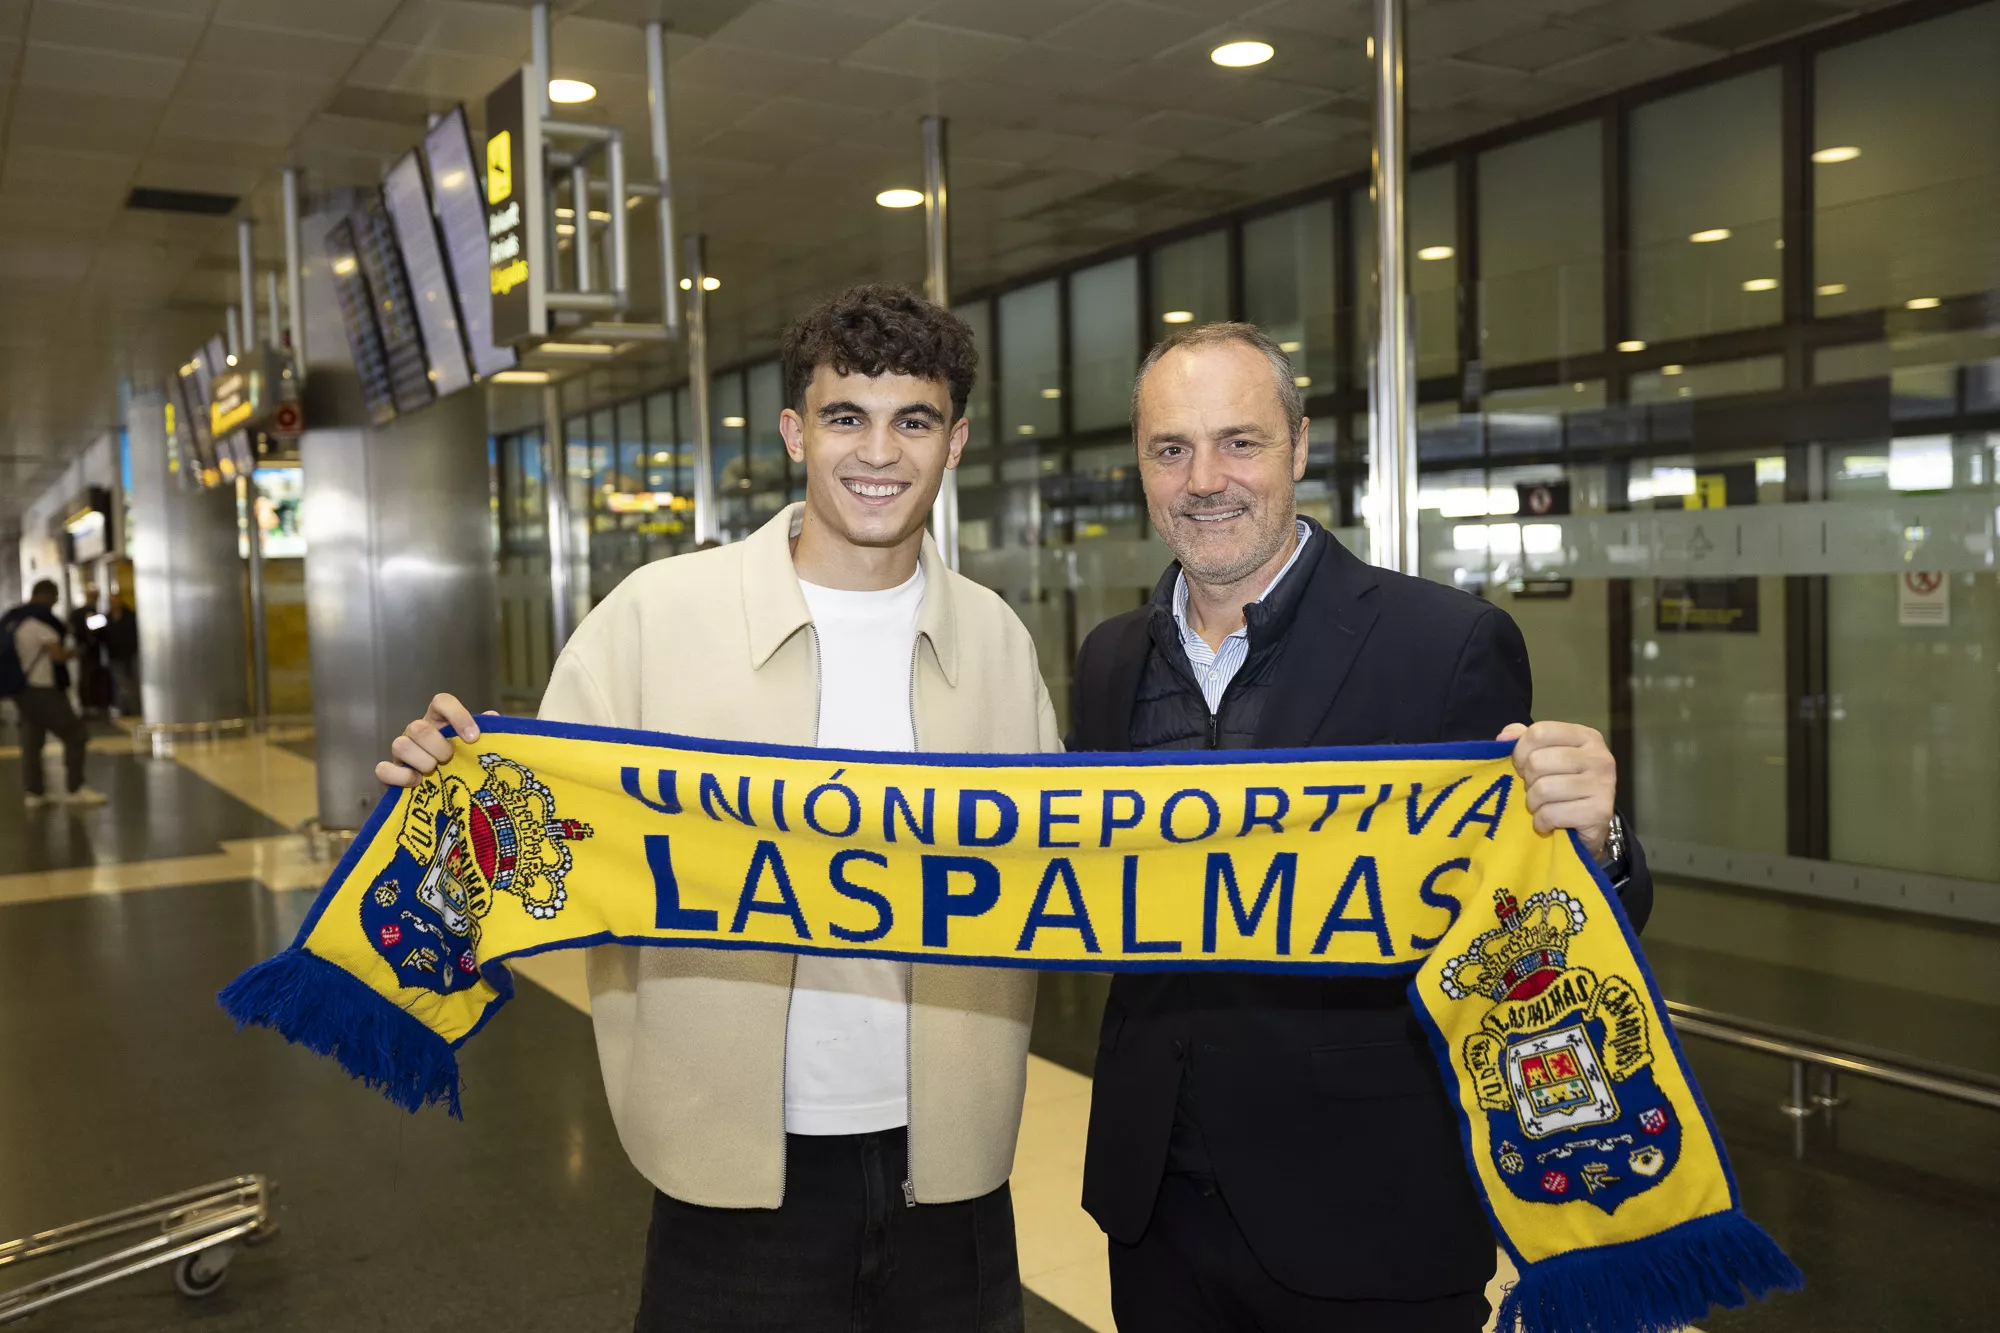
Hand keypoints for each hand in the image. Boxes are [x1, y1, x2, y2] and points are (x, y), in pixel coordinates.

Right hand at [374, 693, 496, 788]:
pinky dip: (399, 776)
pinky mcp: (391, 772)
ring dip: (421, 761)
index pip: (442, 702)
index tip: (473, 737)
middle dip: (437, 746)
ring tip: (434, 771)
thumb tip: (492, 716)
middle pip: (418, 727)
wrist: (445, 791)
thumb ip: (488, 732)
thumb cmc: (463, 762)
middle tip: (450, 758)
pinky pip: (382, 769)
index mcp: (439, 721)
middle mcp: (418, 732)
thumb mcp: (478, 748)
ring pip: (400, 745)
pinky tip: (416, 782)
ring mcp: (402, 752)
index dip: (457, 715)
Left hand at [1497, 721, 1615, 860]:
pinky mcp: (1599, 812)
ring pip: (1543, 789)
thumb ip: (1524, 740)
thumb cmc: (1564, 783)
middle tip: (1536, 789)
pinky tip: (1549, 822)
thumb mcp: (1546, 754)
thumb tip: (1504, 738)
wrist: (1591, 823)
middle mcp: (1599, 756)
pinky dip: (1542, 821)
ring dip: (1534, 803)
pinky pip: (1551, 814)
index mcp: (1585, 736)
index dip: (1520, 751)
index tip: (1522, 766)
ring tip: (1542, 806)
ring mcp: (1602, 784)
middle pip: (1537, 761)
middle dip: (1528, 780)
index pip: (1539, 732)